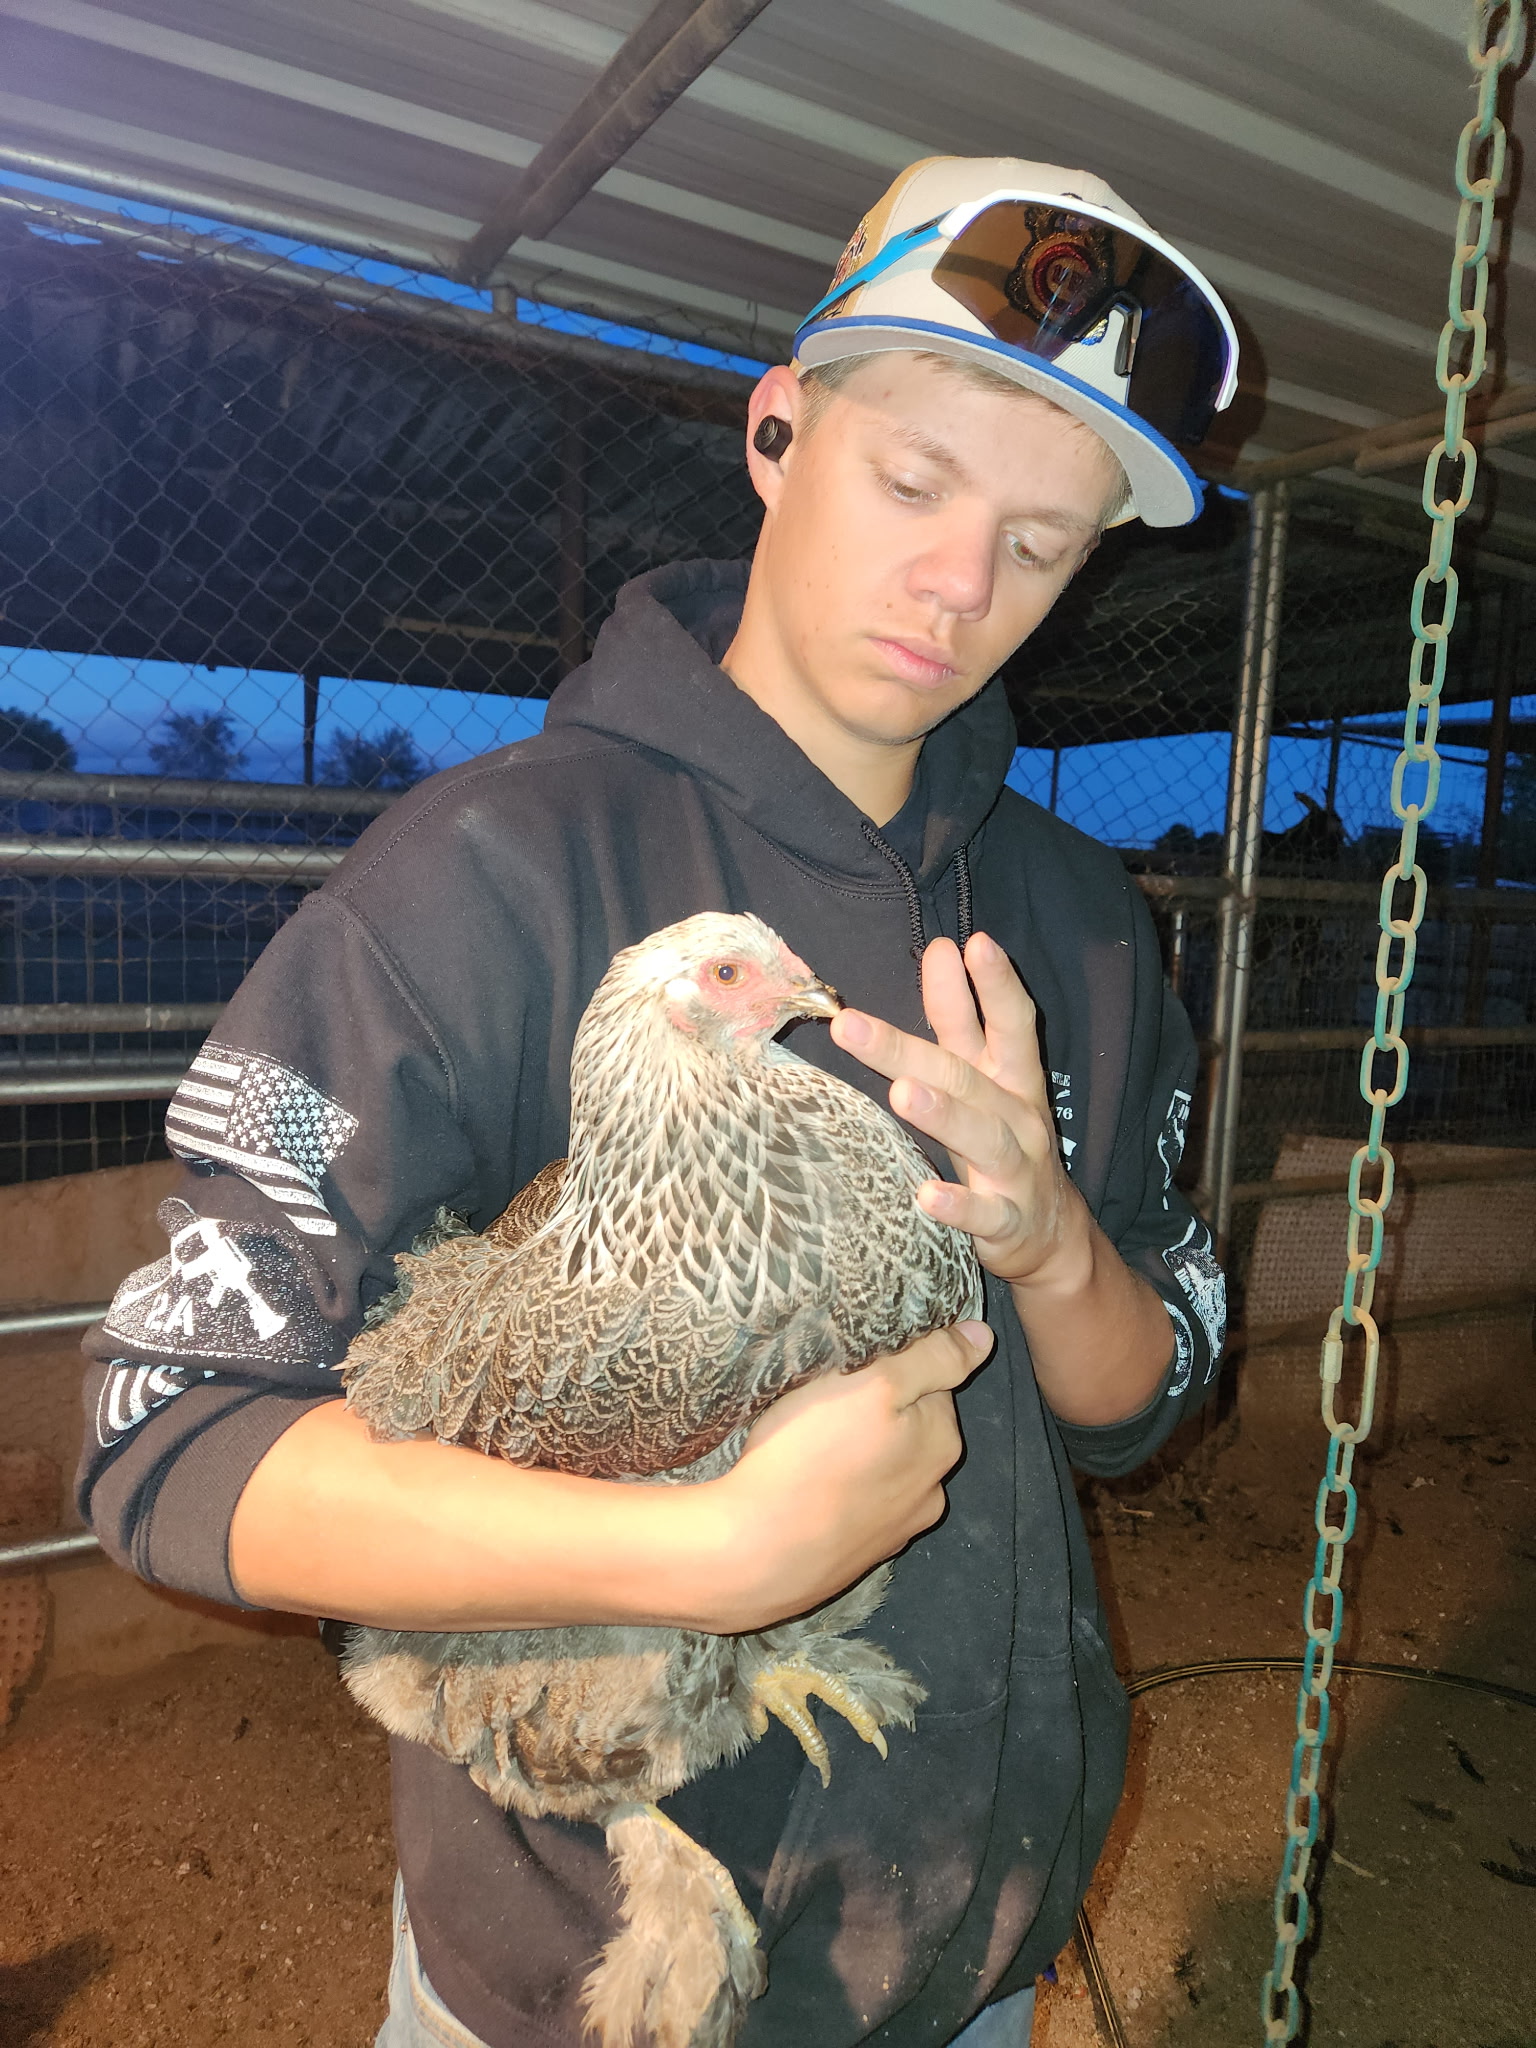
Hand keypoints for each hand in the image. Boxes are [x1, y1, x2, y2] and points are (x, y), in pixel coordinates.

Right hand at [700, 1321, 990, 1631]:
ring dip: (860, 1455)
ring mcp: (895, 1529)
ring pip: (884, 1470)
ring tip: (812, 1447)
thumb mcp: (876, 1384)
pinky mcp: (857, 1556)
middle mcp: (931, 1489)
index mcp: (942, 1442)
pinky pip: (856, 1507)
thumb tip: (984, 1336)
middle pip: (911, 1428)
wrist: (757, 1554)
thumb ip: (934, 1358)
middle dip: (878, 1412)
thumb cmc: (813, 1457)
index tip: (855, 1366)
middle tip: (827, 1401)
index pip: (932, 1382)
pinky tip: (808, 1489)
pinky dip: (840, 1494)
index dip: (893, 1366)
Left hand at [831, 933, 1086, 1290]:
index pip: (1008, 1023)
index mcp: (1012, 1078)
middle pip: (964, 1077)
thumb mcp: (989, 1079)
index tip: (966, 944)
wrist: (1053, 1235)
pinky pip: (986, 1215)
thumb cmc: (1006, 1142)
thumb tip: (939, 951)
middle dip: (908, 1048)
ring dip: (943, 1114)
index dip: (993, 984)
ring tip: (902, 1093)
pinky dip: (959, 1207)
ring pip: (982, 1138)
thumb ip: (961, 1021)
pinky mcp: (1008, 1223)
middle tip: (852, 1023)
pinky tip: (926, 1197)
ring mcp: (1017, 1171)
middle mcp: (1018, 1117)